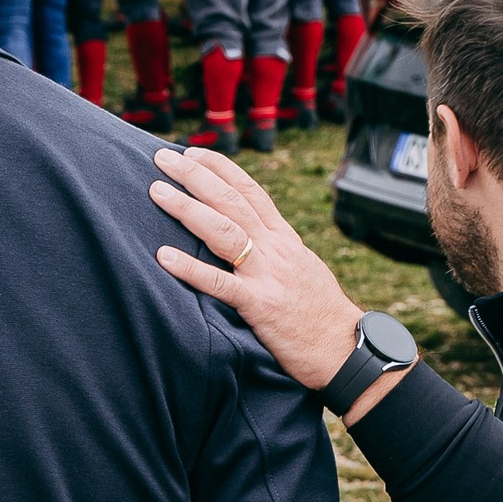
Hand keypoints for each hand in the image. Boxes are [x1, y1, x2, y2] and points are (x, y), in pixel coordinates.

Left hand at [149, 140, 381, 403]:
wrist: (346, 350)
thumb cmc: (320, 315)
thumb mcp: (300, 270)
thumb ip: (274, 252)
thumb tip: (249, 240)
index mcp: (284, 239)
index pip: (250, 191)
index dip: (220, 168)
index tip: (192, 152)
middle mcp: (275, 248)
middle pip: (231, 200)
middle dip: (195, 175)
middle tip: (162, 158)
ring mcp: (267, 275)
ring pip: (223, 230)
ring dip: (187, 208)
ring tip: (156, 191)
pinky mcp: (260, 305)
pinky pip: (219, 283)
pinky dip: (190, 268)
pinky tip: (163, 256)